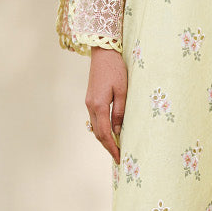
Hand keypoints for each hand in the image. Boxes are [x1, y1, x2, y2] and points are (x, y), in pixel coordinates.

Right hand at [86, 47, 127, 162]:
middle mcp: (90, 106)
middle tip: (119, 157)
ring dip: (104, 139)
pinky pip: (95, 119)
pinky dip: (102, 129)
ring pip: (95, 127)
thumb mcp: (123, 91)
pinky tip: (110, 132)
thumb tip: (118, 130)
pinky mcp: (90, 98)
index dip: (112, 147)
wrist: (103, 52)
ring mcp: (88, 102)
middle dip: (108, 146)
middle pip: (98, 133)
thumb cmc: (116, 69)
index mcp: (99, 105)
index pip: (105, 133)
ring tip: (116, 147)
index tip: (120, 158)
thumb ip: (120, 112)